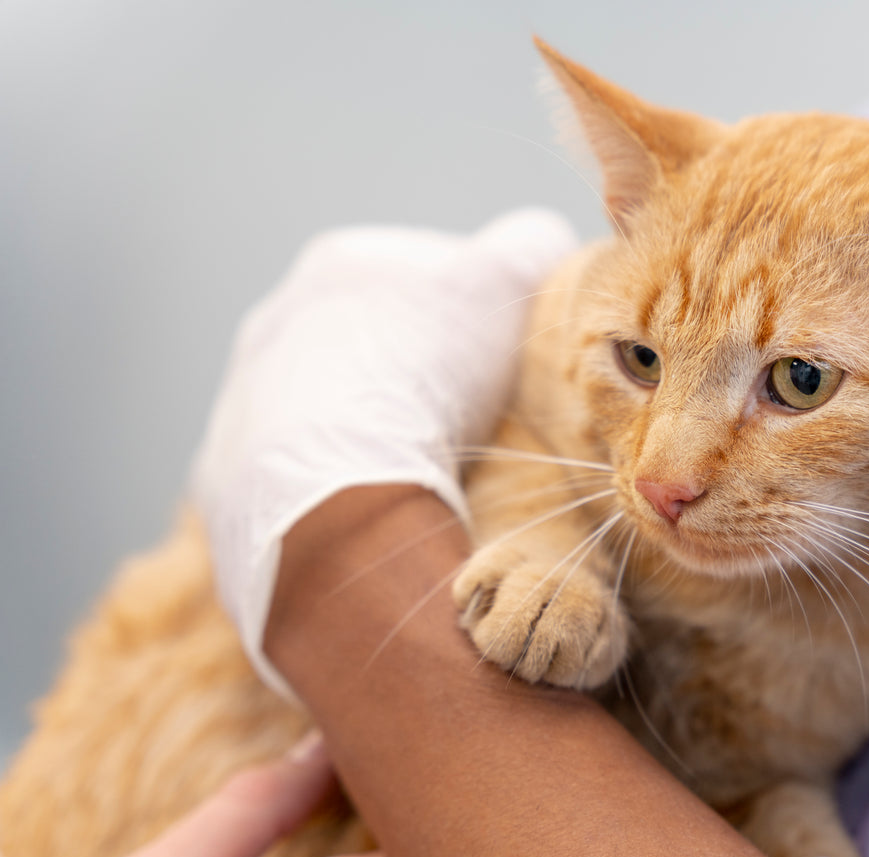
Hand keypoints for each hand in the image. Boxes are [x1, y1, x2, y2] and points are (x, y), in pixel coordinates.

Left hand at [190, 207, 577, 696]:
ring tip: (423, 470)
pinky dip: (337, 483)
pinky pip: (299, 472)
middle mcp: (278, 320)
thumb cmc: (425, 375)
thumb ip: (532, 245)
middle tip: (469, 417)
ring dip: (372, 429)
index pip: (427, 273)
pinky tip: (374, 506)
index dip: (478, 313)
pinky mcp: (230, 475)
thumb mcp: (508, 281)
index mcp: (340, 263)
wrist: (337, 491)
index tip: (507, 357)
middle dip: (418, 372)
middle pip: (374, 342)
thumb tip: (543, 243)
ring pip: (329, 405)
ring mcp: (244, 397)